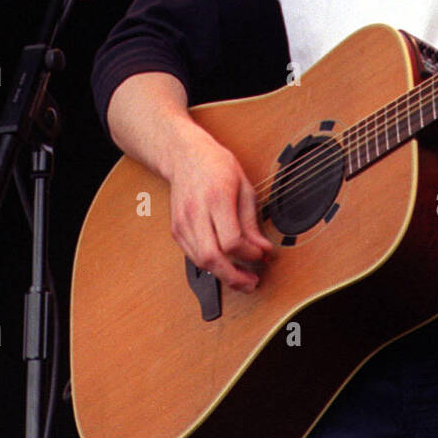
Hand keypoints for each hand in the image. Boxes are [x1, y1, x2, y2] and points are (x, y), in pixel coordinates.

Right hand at [166, 126, 272, 293]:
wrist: (184, 155)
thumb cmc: (216, 165)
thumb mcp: (244, 186)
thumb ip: (252, 221)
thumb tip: (262, 249)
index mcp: (216, 198)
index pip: (231, 240)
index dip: (249, 254)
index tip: (261, 254)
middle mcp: (195, 212)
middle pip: (211, 257)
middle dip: (233, 277)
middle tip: (251, 283)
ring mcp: (182, 222)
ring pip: (200, 262)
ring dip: (223, 275)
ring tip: (242, 278)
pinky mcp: (176, 230)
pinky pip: (193, 257)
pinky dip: (210, 264)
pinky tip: (224, 264)